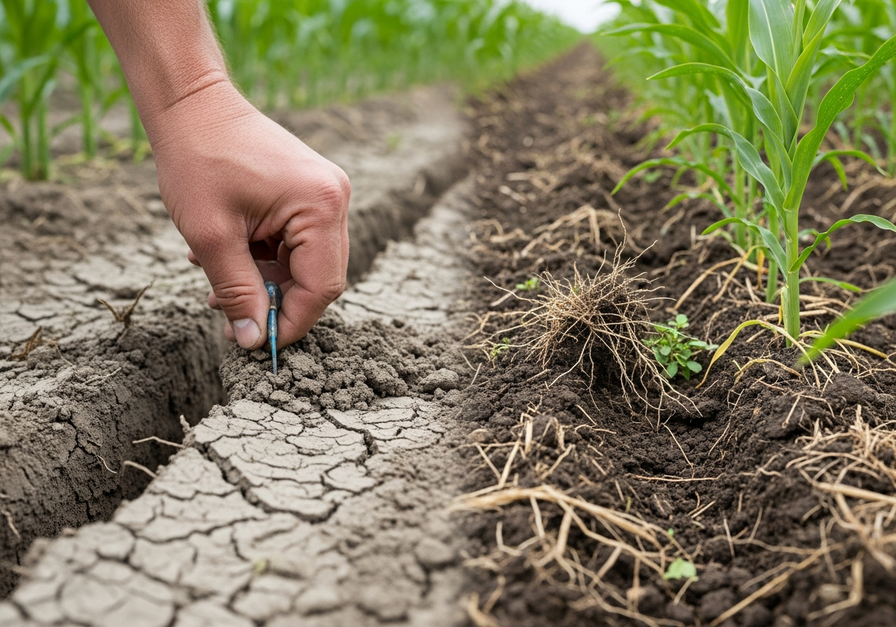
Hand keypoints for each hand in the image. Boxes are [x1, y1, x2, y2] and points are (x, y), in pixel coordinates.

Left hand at [149, 80, 349, 348]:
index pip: (321, 286)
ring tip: (218, 284)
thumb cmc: (198, 159)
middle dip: (277, 302)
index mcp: (320, 205)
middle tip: (232, 318)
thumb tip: (251, 341)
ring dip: (267, 281)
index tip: (256, 344)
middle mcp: (334, 198)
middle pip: (319, 276)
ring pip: (307, 262)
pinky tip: (230, 255)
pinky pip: (298, 242)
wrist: (192, 103)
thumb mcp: (211, 236)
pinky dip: (266, 259)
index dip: (291, 322)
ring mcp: (326, 193)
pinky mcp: (311, 192)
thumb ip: (236, 292)